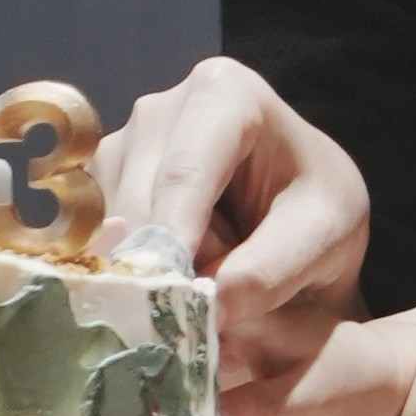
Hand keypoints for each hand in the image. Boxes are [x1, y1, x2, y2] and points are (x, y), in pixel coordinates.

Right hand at [98, 58, 368, 415]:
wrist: (299, 226)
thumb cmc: (319, 216)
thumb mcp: (323, 241)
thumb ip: (269, 271)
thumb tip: (208, 306)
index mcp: (225, 92)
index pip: (185, 173)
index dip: (173, 237)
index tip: (168, 296)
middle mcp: (159, 109)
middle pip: (137, 201)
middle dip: (163, 265)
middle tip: (194, 322)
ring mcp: (120, 145)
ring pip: (107, 226)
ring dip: (145, 272)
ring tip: (197, 295)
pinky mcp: (97, 187)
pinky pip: (92, 241)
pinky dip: (124, 275)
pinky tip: (165, 292)